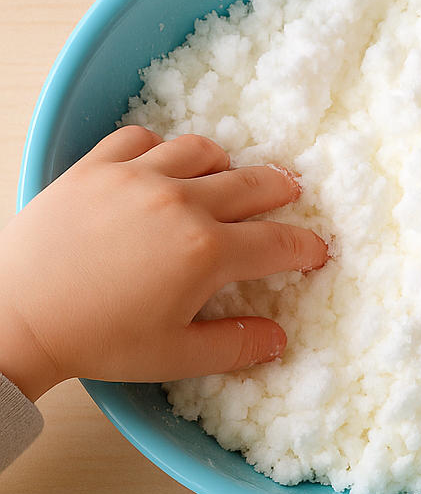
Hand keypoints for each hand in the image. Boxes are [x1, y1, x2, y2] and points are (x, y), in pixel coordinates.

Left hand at [0, 126, 328, 399]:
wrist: (18, 316)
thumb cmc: (99, 340)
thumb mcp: (176, 355)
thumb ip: (236, 346)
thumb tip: (278, 339)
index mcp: (207, 253)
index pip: (277, 243)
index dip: (306, 247)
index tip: (318, 250)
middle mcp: (180, 204)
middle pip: (251, 185)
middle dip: (282, 191)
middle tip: (292, 196)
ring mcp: (136, 178)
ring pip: (201, 151)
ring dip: (225, 165)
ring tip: (229, 177)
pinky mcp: (96, 166)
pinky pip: (142, 138)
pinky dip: (162, 148)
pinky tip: (163, 166)